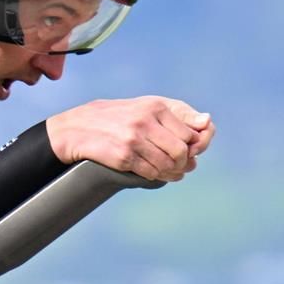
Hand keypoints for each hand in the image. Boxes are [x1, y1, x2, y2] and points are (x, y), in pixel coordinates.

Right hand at [44, 97, 214, 182]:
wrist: (76, 128)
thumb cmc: (116, 117)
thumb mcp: (146, 107)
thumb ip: (177, 115)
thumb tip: (207, 122)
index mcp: (155, 107)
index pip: (189, 134)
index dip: (194, 147)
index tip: (191, 152)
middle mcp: (146, 121)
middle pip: (182, 151)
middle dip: (184, 163)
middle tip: (182, 166)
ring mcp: (134, 139)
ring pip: (168, 165)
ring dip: (172, 173)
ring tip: (170, 172)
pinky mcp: (123, 157)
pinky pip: (151, 173)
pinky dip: (156, 176)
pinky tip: (153, 172)